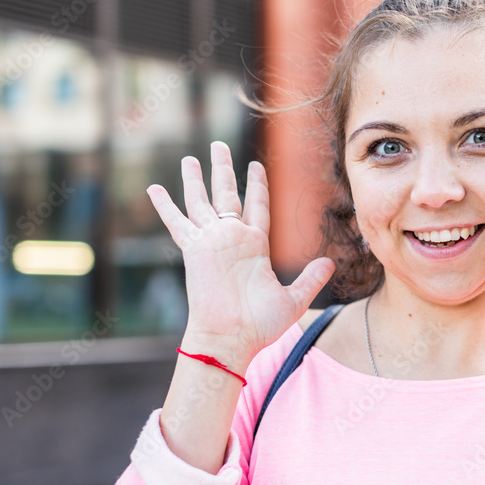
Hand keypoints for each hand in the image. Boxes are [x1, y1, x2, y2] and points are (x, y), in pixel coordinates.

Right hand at [147, 142, 334, 368]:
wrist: (231, 338)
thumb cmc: (260, 325)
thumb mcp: (293, 299)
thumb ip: (310, 278)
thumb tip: (330, 264)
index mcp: (255, 246)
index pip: (256, 206)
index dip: (256, 185)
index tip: (256, 166)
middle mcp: (232, 239)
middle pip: (227, 195)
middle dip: (223, 170)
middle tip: (218, 146)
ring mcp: (212, 243)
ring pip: (202, 202)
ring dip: (196, 179)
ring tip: (190, 157)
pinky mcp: (194, 250)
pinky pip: (177, 222)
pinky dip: (165, 206)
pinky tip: (154, 188)